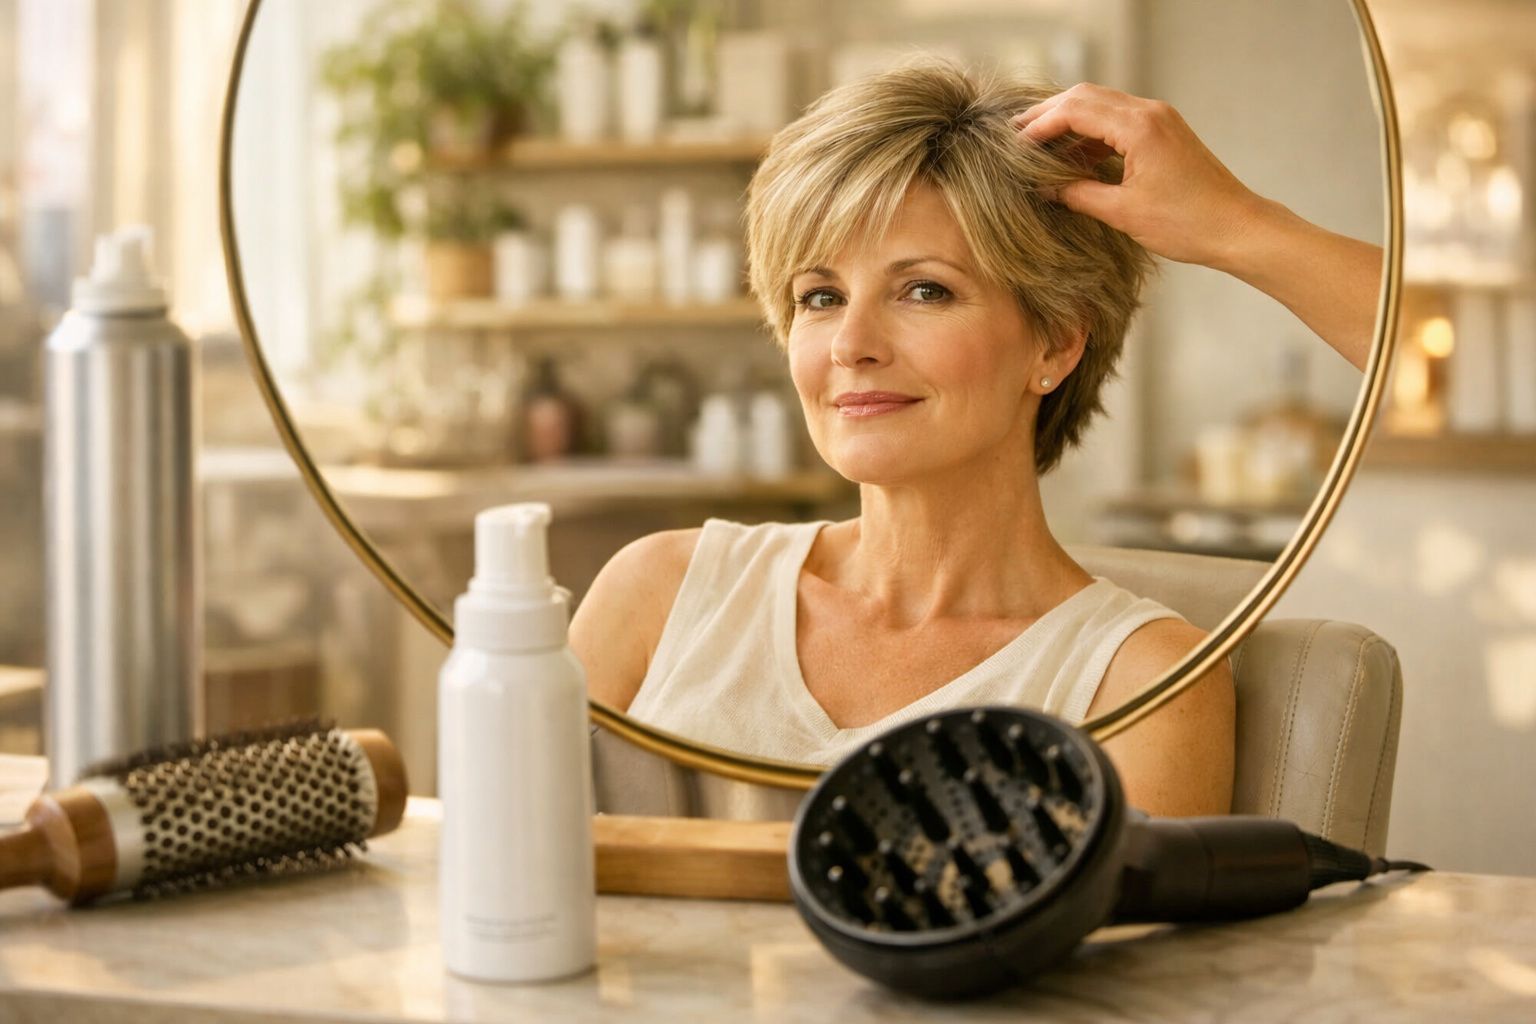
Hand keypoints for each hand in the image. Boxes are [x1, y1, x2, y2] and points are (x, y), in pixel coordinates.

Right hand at [1013, 83, 1265, 271]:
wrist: (1237, 227)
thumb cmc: (1186, 224)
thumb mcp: (1123, 213)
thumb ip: (1078, 194)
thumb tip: (1043, 190)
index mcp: (1139, 127)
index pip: (1075, 110)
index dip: (1040, 126)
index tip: (1013, 146)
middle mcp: (1149, 112)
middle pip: (1085, 96)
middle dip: (1048, 114)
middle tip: (1015, 134)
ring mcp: (1159, 119)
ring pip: (1101, 105)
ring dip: (1068, 121)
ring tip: (1037, 146)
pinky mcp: (1164, 132)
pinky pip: (1117, 121)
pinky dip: (1091, 133)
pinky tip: (1072, 157)